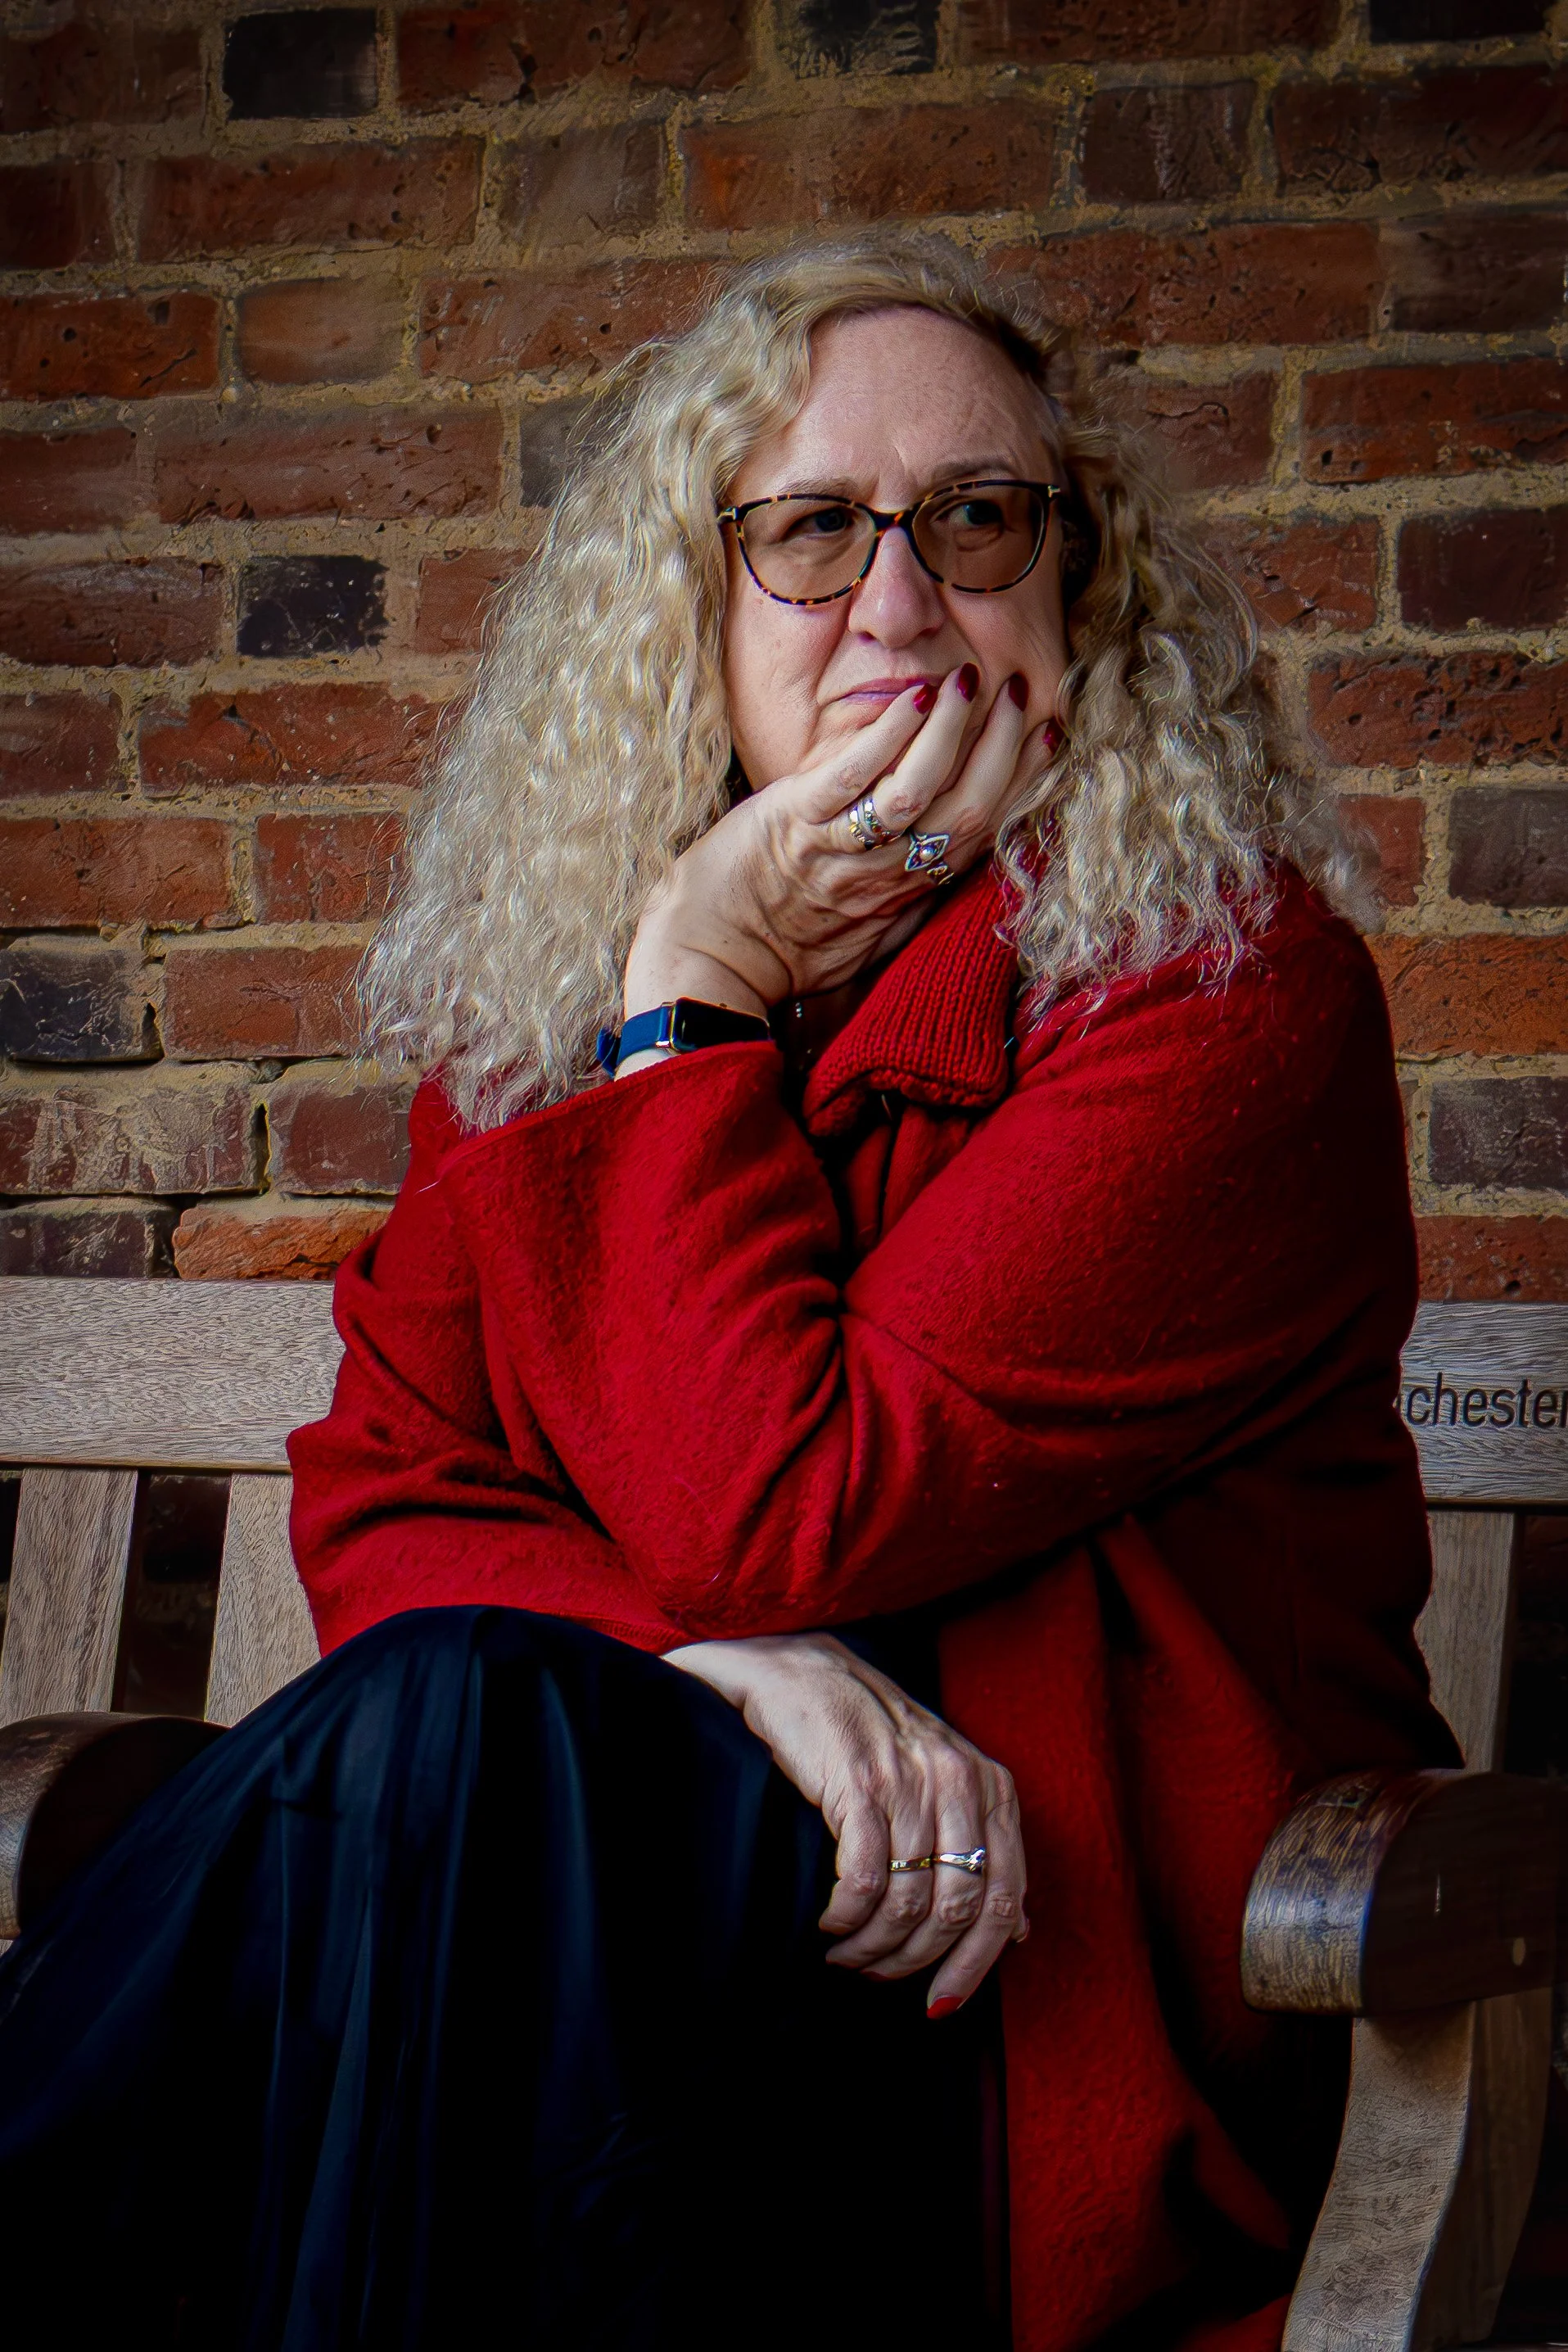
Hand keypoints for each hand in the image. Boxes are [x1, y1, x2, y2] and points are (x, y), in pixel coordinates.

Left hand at [621, 664, 1046, 1029]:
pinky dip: (888, 733)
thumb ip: (913, 901)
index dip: (1023, 783)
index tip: (1048, 735)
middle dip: (1002, 748)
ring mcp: (839, 847)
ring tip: (969, 682)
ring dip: (951, 731)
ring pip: (916, 790)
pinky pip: (852, 775)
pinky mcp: (793, 820)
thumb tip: (957, 867)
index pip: (983, 834)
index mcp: (907, 895)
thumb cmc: (782, 947)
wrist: (709, 960)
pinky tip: (914, 696)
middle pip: (966, 811)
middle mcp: (884, 875)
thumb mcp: (866, 937)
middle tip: (1022, 692)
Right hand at [664, 1632, 1027, 2013]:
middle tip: (878, 1975)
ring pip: (908, 1903)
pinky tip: (828, 1924)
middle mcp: (959, 1782)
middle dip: (917, 1961)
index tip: (941, 2003)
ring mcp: (910, 1782)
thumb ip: (983, 1846)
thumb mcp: (942, 1780)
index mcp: (989, 1785)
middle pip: (958, 1909)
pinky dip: (845, 1919)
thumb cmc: (870, 1734)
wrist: (799, 1672)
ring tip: (845, 1953)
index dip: (976, 1963)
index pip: (1006, 1897)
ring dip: (873, 1947)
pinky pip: (862, 1882)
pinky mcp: (860, 1784)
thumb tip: (1020, 1929)